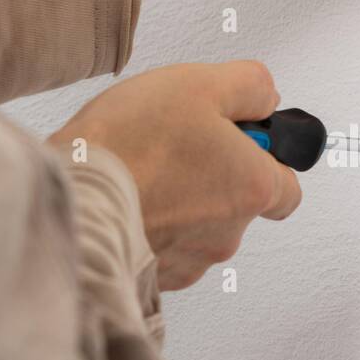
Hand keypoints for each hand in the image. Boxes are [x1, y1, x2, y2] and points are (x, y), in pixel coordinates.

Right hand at [48, 61, 300, 289]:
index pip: (288, 187)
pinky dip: (150, 224)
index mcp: (252, 188)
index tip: (242, 139)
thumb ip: (249, 86)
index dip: (266, 158)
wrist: (70, 198)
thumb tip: (264, 97)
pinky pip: (162, 247)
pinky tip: (127, 197)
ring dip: (180, 201)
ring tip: (142, 169)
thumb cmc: (129, 146)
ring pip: (197, 226)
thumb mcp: (199, 84)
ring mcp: (190, 259)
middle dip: (214, 175)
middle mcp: (228, 232)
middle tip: (177, 145)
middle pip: (238, 204)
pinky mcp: (153, 276)